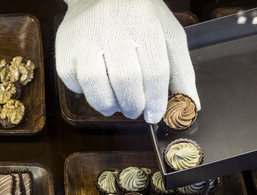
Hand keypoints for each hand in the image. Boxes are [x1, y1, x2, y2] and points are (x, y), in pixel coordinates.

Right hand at [55, 0, 199, 123]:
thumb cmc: (139, 17)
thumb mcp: (167, 33)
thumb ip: (181, 69)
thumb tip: (192, 105)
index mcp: (144, 23)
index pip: (154, 71)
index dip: (156, 101)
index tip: (154, 115)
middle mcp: (113, 27)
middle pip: (126, 80)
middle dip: (133, 105)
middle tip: (135, 110)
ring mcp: (85, 37)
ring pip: (95, 86)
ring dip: (108, 105)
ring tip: (116, 104)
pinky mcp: (64, 46)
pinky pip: (73, 82)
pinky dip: (86, 93)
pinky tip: (97, 86)